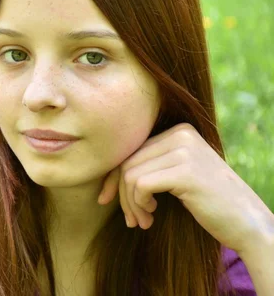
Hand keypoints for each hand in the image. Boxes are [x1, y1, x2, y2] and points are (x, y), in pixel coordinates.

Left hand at [97, 122, 273, 255]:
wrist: (248, 224)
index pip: (131, 151)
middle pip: (128, 162)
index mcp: (179, 131)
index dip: (114, 178)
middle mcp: (181, 134)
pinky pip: (140, 185)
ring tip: (142, 221)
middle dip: (122, 195)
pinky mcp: (185, 172)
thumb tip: (108, 176)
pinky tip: (152, 215)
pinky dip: (139, 204)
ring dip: (131, 204)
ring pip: (131, 175)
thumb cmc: (210, 203)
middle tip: (131, 220)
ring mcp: (184, 151)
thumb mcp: (178, 174)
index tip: (107, 200)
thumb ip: (152, 166)